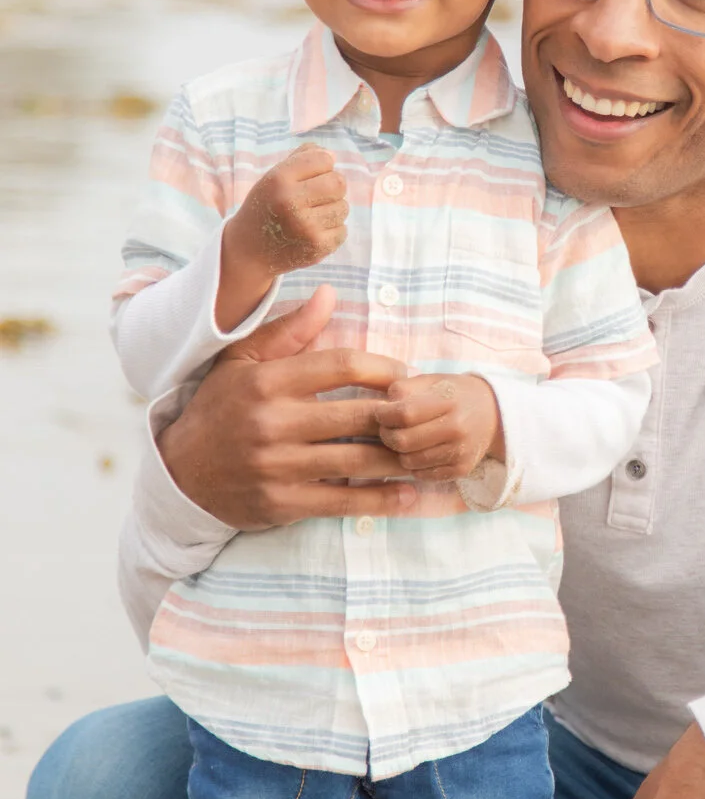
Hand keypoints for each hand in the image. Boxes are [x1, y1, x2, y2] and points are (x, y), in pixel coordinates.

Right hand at [157, 284, 416, 529]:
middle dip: (402, 416)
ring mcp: (278, 466)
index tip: (405, 376)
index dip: (384, 369)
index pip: (342, 365)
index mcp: (268, 381)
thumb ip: (289, 331)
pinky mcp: (282, 503)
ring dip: (401, 458)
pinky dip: (382, 500)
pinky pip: (343, 501)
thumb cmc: (221, 408)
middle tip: (429, 415)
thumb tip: (329, 295)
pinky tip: (408, 495)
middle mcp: (273, 422)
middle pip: (359, 414)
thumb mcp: (242, 362)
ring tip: (428, 452)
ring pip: (358, 460)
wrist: (181, 474)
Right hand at [218, 145, 347, 328]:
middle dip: (332, 187)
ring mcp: (305, 227)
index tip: (312, 175)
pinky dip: (332, 230)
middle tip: (317, 196)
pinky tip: (313, 232)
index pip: (324, 159)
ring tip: (312, 215)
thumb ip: (302, 158)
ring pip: (343, 207)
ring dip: (332, 209)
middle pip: (338, 183)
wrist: (250, 250)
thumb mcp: (274, 176)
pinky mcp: (317, 247)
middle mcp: (291, 202)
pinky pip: (343, 230)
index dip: (323, 165)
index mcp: (279, 179)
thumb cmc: (268, 206)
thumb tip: (331, 155)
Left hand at [376, 374, 503, 479]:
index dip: (384, 415)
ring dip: (400, 452)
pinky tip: (421, 451)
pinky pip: (422, 475)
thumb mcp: (433, 380)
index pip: (403, 413)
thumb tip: (381, 408)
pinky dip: (416, 465)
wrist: (494, 414)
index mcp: (448, 401)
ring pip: (409, 462)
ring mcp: (460, 452)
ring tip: (406, 439)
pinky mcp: (461, 470)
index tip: (381, 413)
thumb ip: (404, 388)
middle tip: (389, 429)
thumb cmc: (455, 394)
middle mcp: (456, 428)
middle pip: (403, 441)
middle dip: (387, 436)